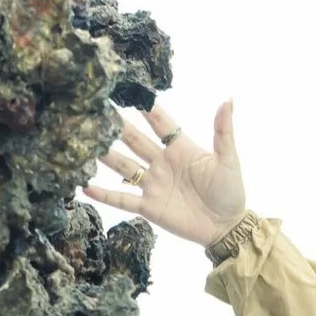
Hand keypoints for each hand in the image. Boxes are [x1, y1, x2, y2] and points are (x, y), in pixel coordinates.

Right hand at [83, 100, 246, 247]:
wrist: (226, 226)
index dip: (145, 107)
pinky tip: (86, 187)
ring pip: (124, 166)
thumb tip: (229, 100)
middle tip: (97, 109)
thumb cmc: (230, 191)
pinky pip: (123, 199)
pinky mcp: (148, 207)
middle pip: (135, 140)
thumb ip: (223, 131)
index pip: (159, 123)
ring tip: (85, 144)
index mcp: (179, 148)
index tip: (129, 89)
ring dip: (106, 156)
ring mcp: (153, 184)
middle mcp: (161, 163)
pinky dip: (104, 194)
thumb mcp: (228, 159)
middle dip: (117, 126)